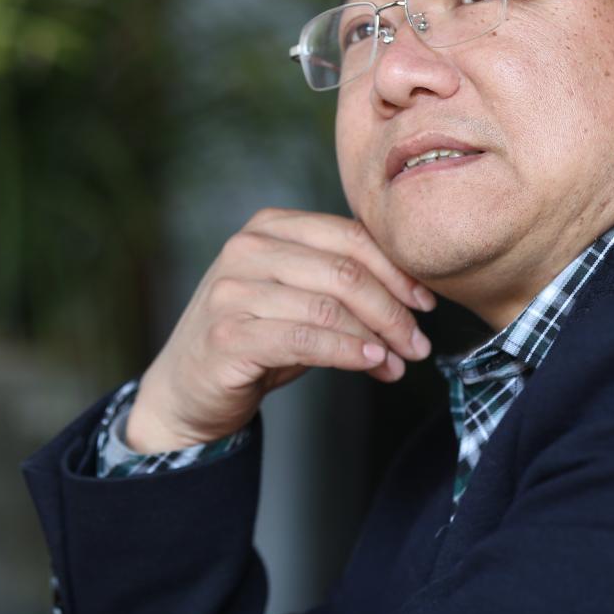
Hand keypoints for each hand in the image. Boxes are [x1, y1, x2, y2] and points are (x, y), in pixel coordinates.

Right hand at [125, 208, 435, 452]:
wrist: (186, 387)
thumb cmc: (254, 337)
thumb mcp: (298, 297)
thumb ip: (342, 283)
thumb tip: (415, 297)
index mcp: (269, 226)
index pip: (351, 236)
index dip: (397, 270)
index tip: (426, 303)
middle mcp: (246, 249)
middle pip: (345, 270)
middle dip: (393, 309)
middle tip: (418, 343)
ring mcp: (233, 291)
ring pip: (329, 306)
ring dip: (377, 337)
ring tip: (400, 361)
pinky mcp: (228, 335)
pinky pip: (305, 339)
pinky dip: (347, 352)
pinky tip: (371, 363)